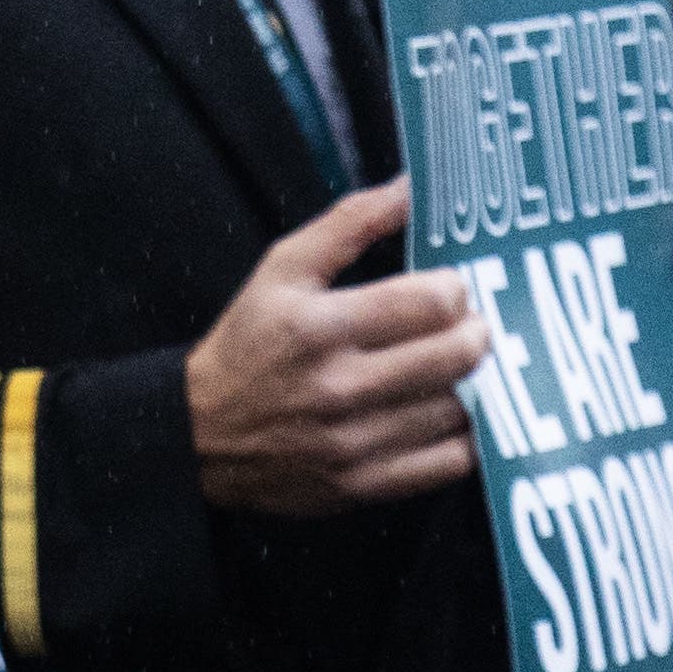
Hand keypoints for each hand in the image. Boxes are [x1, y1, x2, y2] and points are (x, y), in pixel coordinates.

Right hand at [187, 183, 486, 513]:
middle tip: (467, 327)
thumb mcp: (281, 270)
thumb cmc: (246, 344)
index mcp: (320, 326)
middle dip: (476, 333)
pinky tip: (449, 416)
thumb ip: (350, 223)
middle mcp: (339, 386)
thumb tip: (412, 187)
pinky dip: (464, 438)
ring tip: (453, 370)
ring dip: (470, 384)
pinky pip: (449, 463)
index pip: (434, 300)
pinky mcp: (361, 484)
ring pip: (461, 408)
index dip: (456, 288)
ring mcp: (353, 442)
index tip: (447, 290)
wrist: (196, 434)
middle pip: (458, 354)